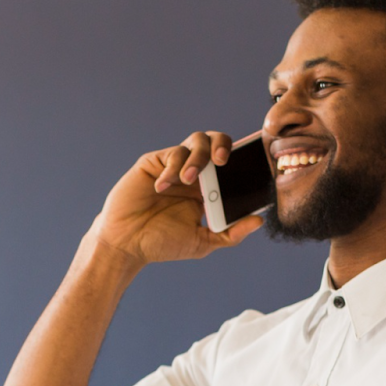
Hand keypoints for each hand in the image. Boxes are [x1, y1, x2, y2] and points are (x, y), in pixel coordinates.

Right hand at [91, 131, 262, 265]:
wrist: (126, 244)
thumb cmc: (161, 243)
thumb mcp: (202, 242)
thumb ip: (230, 233)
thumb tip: (258, 221)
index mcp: (208, 189)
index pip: (231, 164)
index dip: (243, 158)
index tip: (252, 163)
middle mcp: (193, 173)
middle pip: (216, 141)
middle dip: (224, 144)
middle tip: (223, 161)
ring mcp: (173, 165)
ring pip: (196, 141)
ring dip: (198, 157)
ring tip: (190, 180)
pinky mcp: (154, 163)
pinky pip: (172, 154)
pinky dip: (172, 169)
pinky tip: (162, 188)